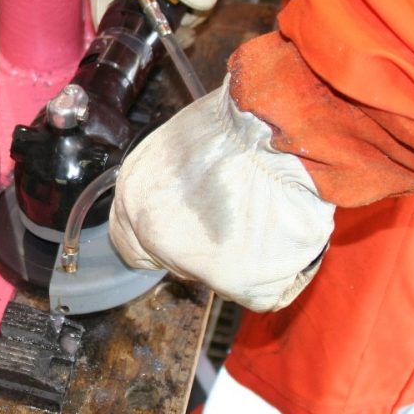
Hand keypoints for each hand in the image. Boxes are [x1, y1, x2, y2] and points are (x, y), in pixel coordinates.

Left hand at [108, 79, 334, 311]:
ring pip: (217, 277)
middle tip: (234, 223)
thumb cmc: (238, 122)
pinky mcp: (236, 284)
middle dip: (198, 250)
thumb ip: (169, 181)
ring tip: (266, 218)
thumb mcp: (179, 143)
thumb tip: (180, 195)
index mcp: (133, 193)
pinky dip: (274, 272)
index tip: (186, 232)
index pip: (130, 243)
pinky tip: (283, 236)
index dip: (162, 237)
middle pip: (171, 262)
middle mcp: (152, 232)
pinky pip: (258, 291)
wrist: (277, 132)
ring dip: (239, 259)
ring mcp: (190, 262)